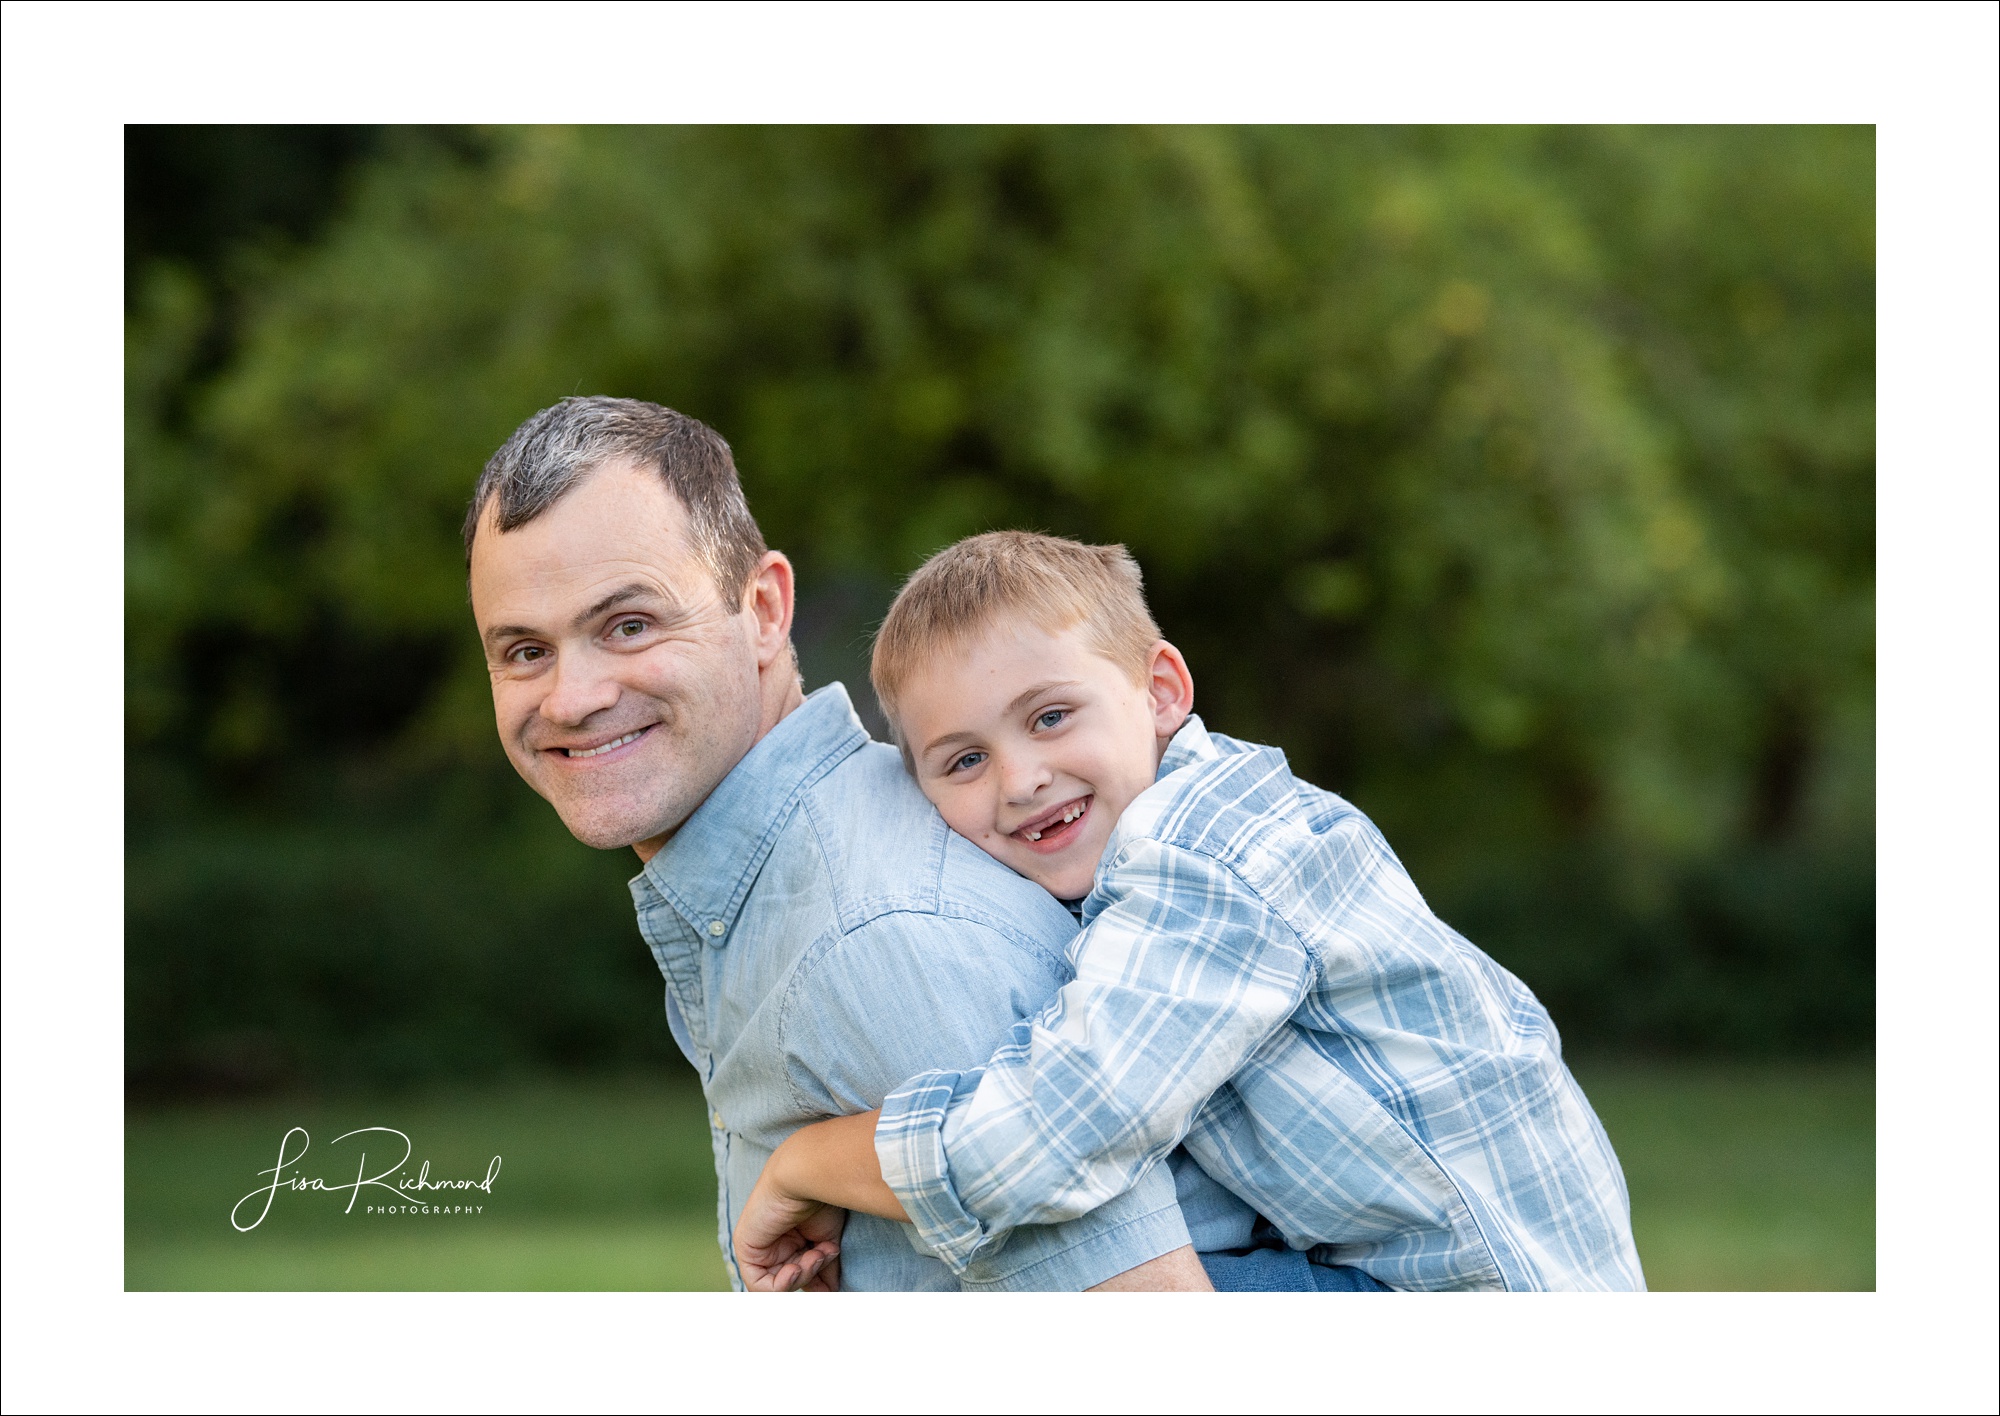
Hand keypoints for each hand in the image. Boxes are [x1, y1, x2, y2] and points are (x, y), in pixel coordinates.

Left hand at [735, 1153, 846, 1291]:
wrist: (806, 1176)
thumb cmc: (821, 1199)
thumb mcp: (828, 1240)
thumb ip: (826, 1267)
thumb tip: (831, 1292)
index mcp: (793, 1238)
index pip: (803, 1272)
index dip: (818, 1281)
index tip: (833, 1281)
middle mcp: (775, 1242)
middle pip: (792, 1279)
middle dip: (811, 1275)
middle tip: (822, 1257)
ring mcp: (759, 1246)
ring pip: (777, 1284)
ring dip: (800, 1277)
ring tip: (813, 1256)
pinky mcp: (746, 1248)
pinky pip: (759, 1284)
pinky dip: (780, 1285)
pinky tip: (794, 1268)